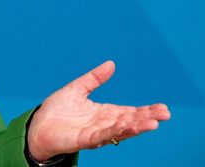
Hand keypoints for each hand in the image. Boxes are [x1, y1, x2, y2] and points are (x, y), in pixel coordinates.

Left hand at [27, 60, 170, 161]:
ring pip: (120, 131)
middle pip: (130, 122)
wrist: (38, 126)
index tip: (163, 107)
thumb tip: (112, 64)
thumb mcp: (77, 89)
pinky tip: (125, 127)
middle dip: (147, 118)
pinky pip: (102, 136)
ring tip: (153, 123)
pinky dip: (114, 132)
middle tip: (165, 115)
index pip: (129, 111)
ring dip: (136, 127)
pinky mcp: (84, 139)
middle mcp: (104, 124)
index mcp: (104, 113)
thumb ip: (94, 78)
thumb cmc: (57, 110)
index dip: (146, 110)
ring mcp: (96, 133)